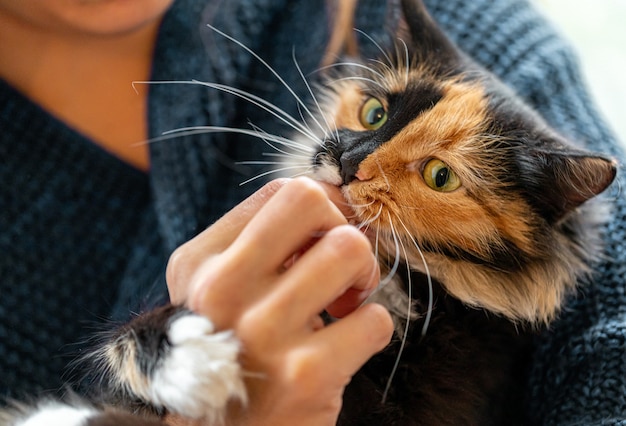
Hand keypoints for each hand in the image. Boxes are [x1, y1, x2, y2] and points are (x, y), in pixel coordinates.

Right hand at [166, 177, 392, 425]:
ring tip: (344, 304)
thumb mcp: (219, 293)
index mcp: (198, 263)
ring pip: (349, 250)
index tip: (326, 239)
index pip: (280, 192)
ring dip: (363, 277)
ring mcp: (262, 330)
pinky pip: (375, 319)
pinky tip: (345, 345)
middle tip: (339, 266)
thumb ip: (261, 245)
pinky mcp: (305, 374)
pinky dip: (372, 328)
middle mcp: (220, 289)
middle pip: (312, 202)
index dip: (323, 209)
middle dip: (342, 228)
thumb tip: (336, 203)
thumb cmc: (231, 353)